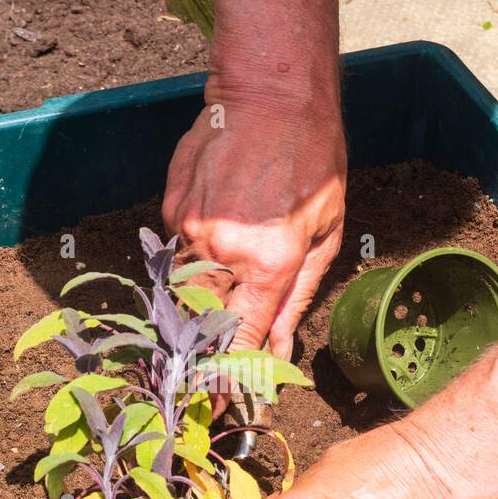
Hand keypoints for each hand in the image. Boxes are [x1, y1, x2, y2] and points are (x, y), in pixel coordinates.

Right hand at [163, 97, 346, 358]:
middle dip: (209, 343)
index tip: (220, 405)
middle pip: (203, 320)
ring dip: (203, 298)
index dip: (227, 377)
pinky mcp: (172, 208)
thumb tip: (276, 354)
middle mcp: (221, 250)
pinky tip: (223, 226)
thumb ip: (297, 299)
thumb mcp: (326, 234)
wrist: (271, 93)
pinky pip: (179, 250)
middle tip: (216, 359)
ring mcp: (189, 228)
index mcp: (269, 261)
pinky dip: (197, 254)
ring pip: (186, 288)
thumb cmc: (313, 160)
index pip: (239, 338)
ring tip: (227, 282)